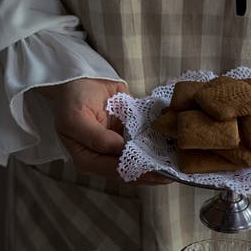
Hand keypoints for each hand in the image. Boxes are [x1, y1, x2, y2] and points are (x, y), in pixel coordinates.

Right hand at [37, 78, 170, 183]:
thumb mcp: (75, 118)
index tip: (158, 172)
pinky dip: (160, 145)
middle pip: (132, 171)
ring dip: (159, 162)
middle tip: (174, 170)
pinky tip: (174, 147)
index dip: (137, 173)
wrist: (80, 77)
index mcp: (88, 160)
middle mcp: (105, 158)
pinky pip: (146, 143)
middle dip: (153, 172)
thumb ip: (97, 138)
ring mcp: (119, 147)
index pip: (116, 171)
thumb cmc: (72, 99)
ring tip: (179, 163)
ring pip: (142, 160)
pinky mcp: (130, 135)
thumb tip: (121, 149)